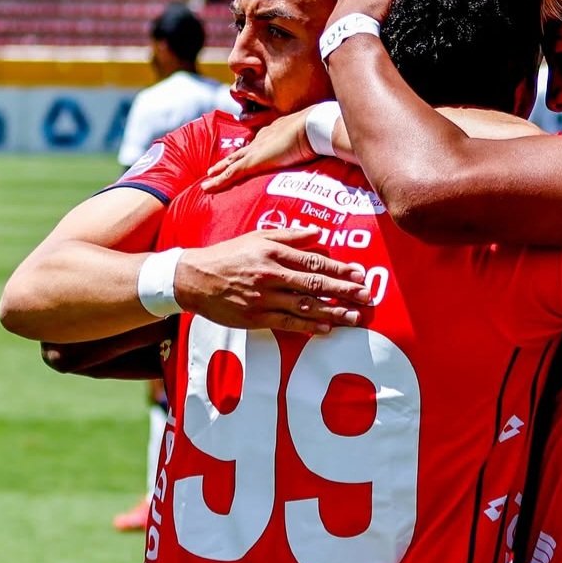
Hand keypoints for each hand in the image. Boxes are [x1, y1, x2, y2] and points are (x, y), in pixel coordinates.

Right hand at [174, 227, 372, 335]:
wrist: (194, 278)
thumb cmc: (229, 254)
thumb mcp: (258, 237)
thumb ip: (290, 236)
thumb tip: (319, 234)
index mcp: (274, 253)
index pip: (314, 262)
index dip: (340, 269)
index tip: (360, 274)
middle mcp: (271, 275)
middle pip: (315, 284)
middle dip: (344, 291)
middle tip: (367, 297)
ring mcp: (264, 298)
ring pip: (305, 306)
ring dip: (333, 312)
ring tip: (354, 317)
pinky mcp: (256, 317)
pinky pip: (287, 322)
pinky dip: (309, 326)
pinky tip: (326, 328)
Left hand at [203, 110, 312, 191]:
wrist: (312, 127)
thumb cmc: (316, 132)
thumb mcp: (311, 139)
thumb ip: (311, 145)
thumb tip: (321, 148)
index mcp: (274, 132)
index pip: (257, 143)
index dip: (249, 150)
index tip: (244, 154)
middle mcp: (261, 140)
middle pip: (240, 152)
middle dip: (228, 160)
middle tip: (216, 166)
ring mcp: (255, 151)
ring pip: (231, 163)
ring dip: (218, 171)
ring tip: (208, 177)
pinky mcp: (252, 162)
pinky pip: (230, 174)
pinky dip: (218, 181)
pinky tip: (207, 187)